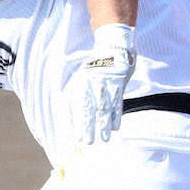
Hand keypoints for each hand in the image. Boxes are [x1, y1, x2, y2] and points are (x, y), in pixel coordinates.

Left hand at [70, 23, 136, 143]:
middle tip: (89, 143)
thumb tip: (70, 117)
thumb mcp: (81, 78)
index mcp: (82, 83)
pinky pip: (118, 103)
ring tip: (104, 140)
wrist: (112, 46)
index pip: (79, 107)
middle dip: (90, 127)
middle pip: (91, 109)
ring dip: (104, 125)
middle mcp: (93, 84)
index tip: (77, 138)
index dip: (78, 123)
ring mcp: (107, 84)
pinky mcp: (120, 83)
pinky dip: (117, 116)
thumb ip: (76, 96)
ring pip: (105, 108)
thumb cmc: (95, 67)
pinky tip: (116, 128)